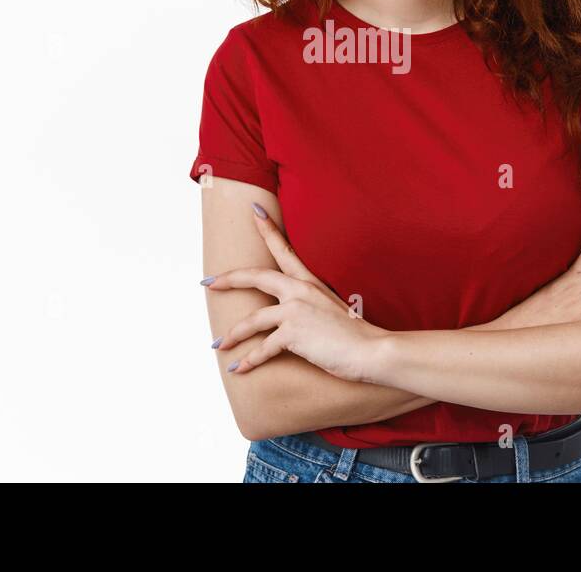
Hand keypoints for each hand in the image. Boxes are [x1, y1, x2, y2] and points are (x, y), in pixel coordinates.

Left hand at [205, 207, 389, 381]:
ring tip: (219, 345)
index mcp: (310, 282)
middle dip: (229, 279)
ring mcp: (295, 310)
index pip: (284, 249)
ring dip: (233, 335)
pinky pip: (263, 348)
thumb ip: (311, 307)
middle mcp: (300, 290)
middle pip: (255, 276)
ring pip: (252, 320)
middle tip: (209, 283)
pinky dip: (249, 360)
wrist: (372, 350)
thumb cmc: (357, 336)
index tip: (253, 211)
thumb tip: (294, 318)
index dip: (267, 228)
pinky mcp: (293, 333)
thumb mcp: (331, 311)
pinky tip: (239, 368)